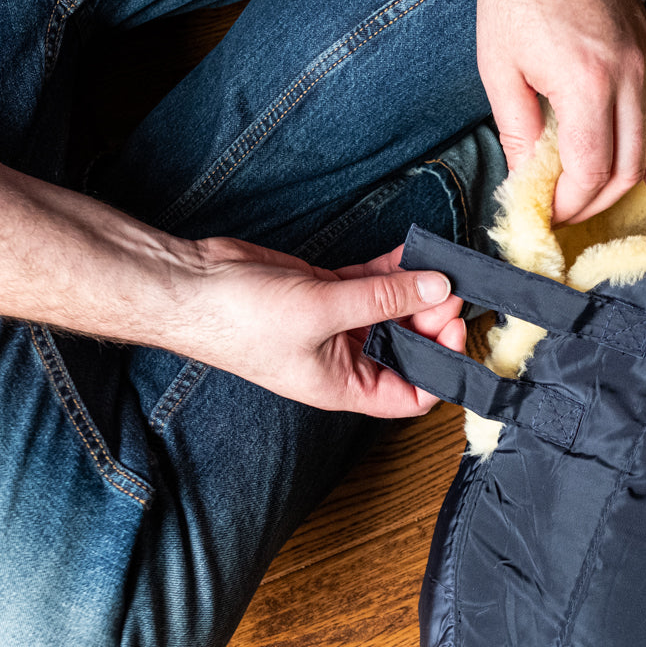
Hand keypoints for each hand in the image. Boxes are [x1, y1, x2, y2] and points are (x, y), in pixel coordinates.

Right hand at [174, 240, 464, 418]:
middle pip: (409, 348)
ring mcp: (337, 325)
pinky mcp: (327, 292)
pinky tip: (414, 252)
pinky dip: (395, 269)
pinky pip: (373, 283)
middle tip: (450, 288)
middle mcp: (346, 361)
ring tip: (439, 267)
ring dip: (418, 291)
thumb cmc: (241, 319)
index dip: (441, 366)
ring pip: (394, 311)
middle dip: (434, 321)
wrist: (191, 286)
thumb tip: (438, 288)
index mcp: (346, 387)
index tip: (454, 328)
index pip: (413, 395)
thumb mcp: (324, 310)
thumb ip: (384, 298)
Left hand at [476, 0, 645, 224]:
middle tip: (568, 212)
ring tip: (598, 200)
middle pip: (626, 167)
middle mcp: (627, 77)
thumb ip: (517, 133)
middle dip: (596, 201)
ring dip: (626, 181)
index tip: (550, 214)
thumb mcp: (500, 70)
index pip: (589, 171)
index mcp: (586, 85)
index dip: (570, 203)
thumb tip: (526, 181)